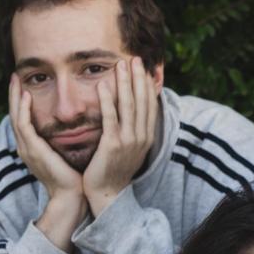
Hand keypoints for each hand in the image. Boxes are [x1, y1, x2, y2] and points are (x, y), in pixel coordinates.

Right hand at [10, 73, 84, 197]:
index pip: (22, 119)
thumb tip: (72, 126)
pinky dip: (23, 109)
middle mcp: (25, 146)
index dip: (21, 101)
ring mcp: (27, 148)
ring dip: (15, 97)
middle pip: (14, 114)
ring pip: (16, 116)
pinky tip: (27, 96)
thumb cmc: (72, 176)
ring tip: (16, 79)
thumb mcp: (64, 154)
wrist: (71, 195)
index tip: (24, 85)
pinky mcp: (33, 150)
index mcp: (31, 147)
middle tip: (14, 75)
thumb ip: (61, 140)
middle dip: (14, 95)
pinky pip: (24, 125)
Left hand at [84, 57, 159, 217]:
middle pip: (142, 101)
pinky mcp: (113, 144)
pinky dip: (108, 100)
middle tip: (135, 58)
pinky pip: (111, 117)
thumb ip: (133, 129)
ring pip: (129, 105)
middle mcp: (141, 137)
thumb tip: (133, 112)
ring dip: (125, 83)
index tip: (143, 67)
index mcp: (147, 136)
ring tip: (121, 64)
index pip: (150, 104)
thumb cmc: (115, 171)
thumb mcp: (130, 148)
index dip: (146, 84)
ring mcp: (129, 141)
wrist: (108, 195)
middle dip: (138, 78)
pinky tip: (103, 84)